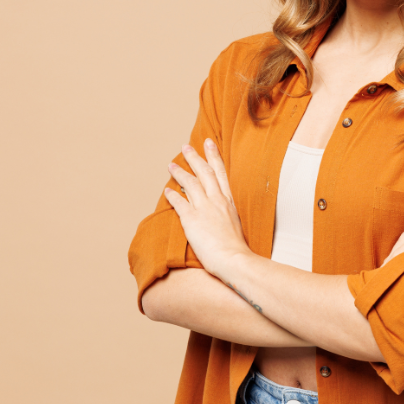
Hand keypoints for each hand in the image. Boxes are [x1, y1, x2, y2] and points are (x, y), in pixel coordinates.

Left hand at [164, 139, 249, 275]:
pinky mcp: (192, 219)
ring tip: (171, 164)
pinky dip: (172, 195)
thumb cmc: (236, 248)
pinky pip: (179, 203)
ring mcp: (204, 208)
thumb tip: (221, 212)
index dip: (213, 157)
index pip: (220, 173)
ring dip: (180, 172)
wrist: (234, 259)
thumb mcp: (235, 225)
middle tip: (186, 146)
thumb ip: (227, 214)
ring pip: (190, 183)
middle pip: (204, 172)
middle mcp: (217, 200)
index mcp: (229, 201)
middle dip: (195, 158)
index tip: (208, 144)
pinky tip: (167, 190)